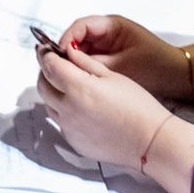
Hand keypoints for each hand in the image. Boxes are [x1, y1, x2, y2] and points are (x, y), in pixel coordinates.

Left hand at [35, 45, 172, 169]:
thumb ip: (85, 62)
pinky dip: (63, 112)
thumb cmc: (138, 107)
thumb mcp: (112, 76)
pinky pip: (60, 123)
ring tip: (68, 86)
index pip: (50, 66)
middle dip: (46, 72)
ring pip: (48, 105)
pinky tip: (79, 108)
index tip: (46, 50)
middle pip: (43, 85)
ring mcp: (69, 128)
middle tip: (55, 65)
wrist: (150, 140)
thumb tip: (69, 52)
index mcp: (78, 88)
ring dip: (53, 93)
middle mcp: (69, 109)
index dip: (46, 55)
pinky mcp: (74, 142)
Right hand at [59, 15, 189, 99]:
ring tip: (68, 77)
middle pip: (77, 38)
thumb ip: (94, 64)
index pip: (80, 26)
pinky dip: (84, 69)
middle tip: (57, 69)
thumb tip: (69, 65)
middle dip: (67, 53)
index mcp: (112, 25)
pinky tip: (80, 81)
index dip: (66, 40)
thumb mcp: (123, 66)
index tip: (59, 56)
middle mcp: (108, 32)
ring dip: (74, 62)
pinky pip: (90, 61)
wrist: (179, 76)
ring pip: (82, 51)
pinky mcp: (110, 58)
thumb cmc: (158, 66)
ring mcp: (108, 45)